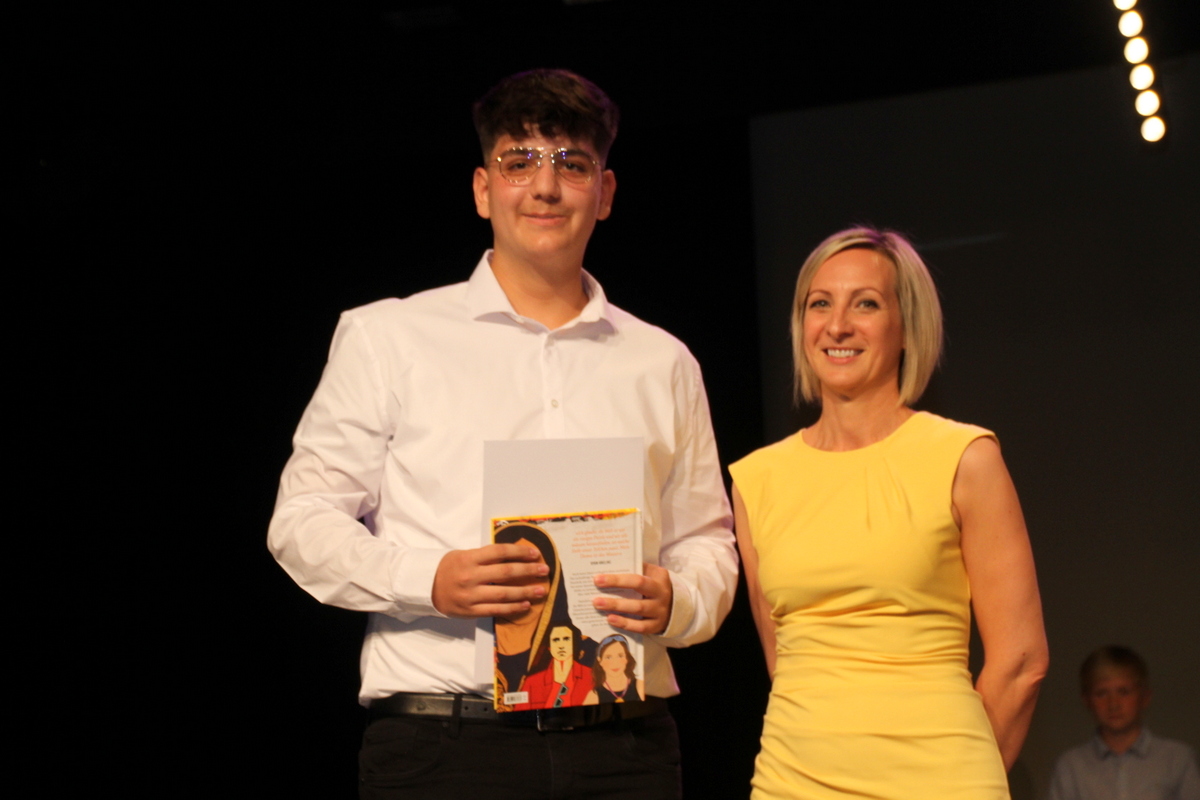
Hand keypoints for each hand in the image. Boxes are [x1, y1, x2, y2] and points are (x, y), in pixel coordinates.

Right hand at [431, 544, 548, 618]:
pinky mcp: (470, 611)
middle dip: (528, 571)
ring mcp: (471, 595)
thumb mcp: (463, 555)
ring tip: (541, 590)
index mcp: (469, 558)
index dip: (519, 552)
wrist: (425, 587)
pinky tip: (525, 605)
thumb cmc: (448, 568)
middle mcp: (471, 576)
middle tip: (545, 570)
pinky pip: (495, 610)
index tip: (535, 553)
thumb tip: (514, 557)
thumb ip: (485, 557)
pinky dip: (512, 608)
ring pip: (503, 594)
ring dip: (525, 592)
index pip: (499, 552)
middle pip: (505, 573)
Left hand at [592, 562, 673, 634]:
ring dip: (617, 607)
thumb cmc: (656, 586)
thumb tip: (610, 567)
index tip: (598, 579)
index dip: (617, 579)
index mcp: (658, 578)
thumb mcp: (652, 574)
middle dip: (616, 589)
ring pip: (638, 609)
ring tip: (599, 606)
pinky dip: (625, 624)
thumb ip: (636, 569)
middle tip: (595, 597)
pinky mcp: (657, 626)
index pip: (637, 577)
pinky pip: (640, 627)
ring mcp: (660, 610)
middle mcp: (661, 594)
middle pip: (638, 591)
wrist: (677, 606)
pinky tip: (611, 619)